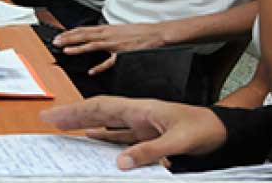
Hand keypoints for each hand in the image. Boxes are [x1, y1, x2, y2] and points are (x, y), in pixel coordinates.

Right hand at [40, 96, 227, 168]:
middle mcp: (137, 114)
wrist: (223, 131)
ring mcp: (141, 124)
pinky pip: (118, 135)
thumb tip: (120, 163)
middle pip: (98, 112)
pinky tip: (91, 139)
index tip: (55, 115)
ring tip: (62, 128)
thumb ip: (150, 151)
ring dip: (83, 125)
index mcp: (141, 109)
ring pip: (105, 123)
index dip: (76, 111)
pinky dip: (101, 137)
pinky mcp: (148, 135)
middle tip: (48, 119)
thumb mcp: (178, 141)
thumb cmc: (204, 129)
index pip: (101, 107)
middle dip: (72, 115)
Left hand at [53, 24, 168, 74]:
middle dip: (68, 38)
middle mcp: (108, 34)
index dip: (70, 32)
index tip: (59, 36)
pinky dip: (100, 67)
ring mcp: (115, 44)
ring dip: (78, 48)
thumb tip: (95, 37)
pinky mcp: (123, 53)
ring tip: (66, 51)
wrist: (157, 33)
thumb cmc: (139, 33)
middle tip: (55, 42)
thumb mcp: (119, 30)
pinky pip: (110, 61)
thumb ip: (107, 34)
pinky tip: (92, 71)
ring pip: (92, 44)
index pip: (84, 29)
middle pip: (84, 35)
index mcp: (107, 29)